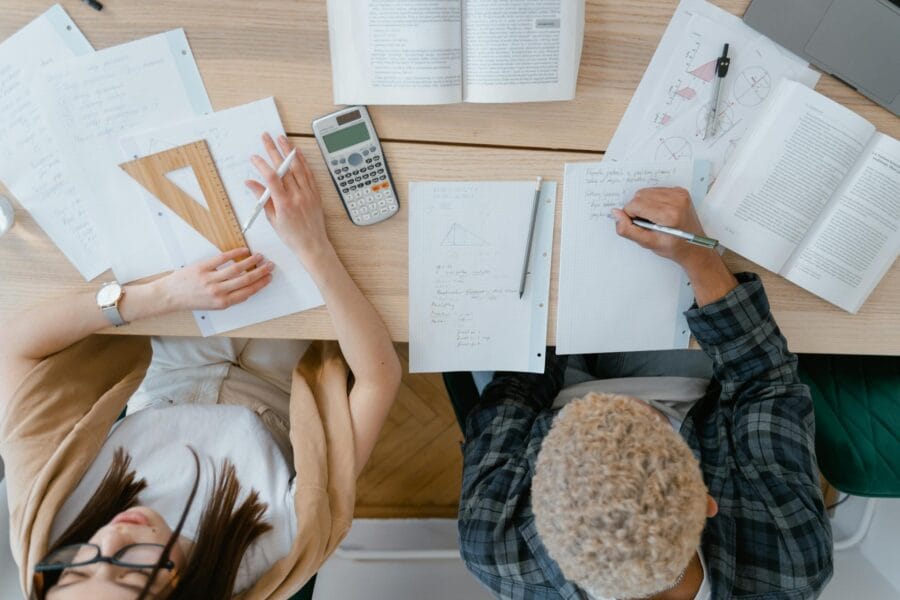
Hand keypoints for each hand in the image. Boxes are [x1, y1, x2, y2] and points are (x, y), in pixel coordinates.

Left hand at [155, 248, 273, 310]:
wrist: (170, 296)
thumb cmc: (190, 301)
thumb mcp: (213, 306)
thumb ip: (230, 299)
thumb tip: (246, 290)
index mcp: (222, 303)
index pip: (248, 291)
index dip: (260, 284)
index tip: (268, 278)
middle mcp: (218, 291)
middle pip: (245, 279)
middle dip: (260, 272)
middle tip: (269, 265)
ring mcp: (210, 279)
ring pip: (236, 269)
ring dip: (250, 262)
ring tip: (259, 257)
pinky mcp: (202, 267)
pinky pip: (222, 259)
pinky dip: (235, 253)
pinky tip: (243, 251)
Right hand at [245, 133, 331, 264]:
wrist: (312, 244)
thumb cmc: (291, 235)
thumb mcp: (272, 219)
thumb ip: (262, 198)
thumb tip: (250, 183)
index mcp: (284, 203)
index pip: (271, 178)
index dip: (262, 165)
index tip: (254, 158)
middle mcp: (297, 196)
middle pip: (284, 168)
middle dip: (273, 150)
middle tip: (266, 137)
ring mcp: (308, 193)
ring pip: (298, 167)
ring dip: (289, 151)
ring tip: (282, 138)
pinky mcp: (315, 193)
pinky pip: (309, 173)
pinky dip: (302, 162)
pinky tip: (297, 153)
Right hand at [611, 187, 710, 270]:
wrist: (695, 247)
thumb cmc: (674, 247)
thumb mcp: (648, 243)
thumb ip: (628, 229)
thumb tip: (616, 214)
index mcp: (669, 215)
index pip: (635, 205)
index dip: (631, 216)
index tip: (639, 226)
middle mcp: (676, 201)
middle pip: (639, 196)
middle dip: (637, 209)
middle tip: (647, 224)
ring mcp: (679, 194)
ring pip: (646, 192)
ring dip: (644, 204)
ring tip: (654, 218)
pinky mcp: (680, 191)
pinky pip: (655, 190)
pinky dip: (652, 200)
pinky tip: (659, 212)